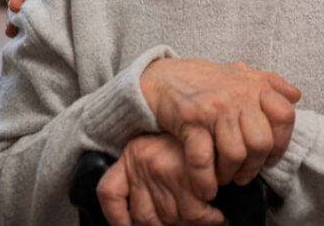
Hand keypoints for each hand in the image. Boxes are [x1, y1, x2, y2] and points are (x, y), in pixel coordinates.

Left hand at [99, 133, 224, 225]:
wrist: (213, 109)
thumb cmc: (191, 131)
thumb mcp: (159, 142)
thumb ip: (146, 169)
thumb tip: (143, 212)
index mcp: (131, 156)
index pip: (110, 193)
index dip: (117, 218)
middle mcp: (144, 165)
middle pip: (144, 217)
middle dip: (167, 225)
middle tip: (184, 222)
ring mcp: (164, 171)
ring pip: (171, 217)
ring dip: (189, 223)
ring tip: (202, 217)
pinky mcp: (188, 174)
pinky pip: (194, 212)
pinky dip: (205, 218)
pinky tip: (213, 214)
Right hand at [140, 58, 299, 197]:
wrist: (165, 77)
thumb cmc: (207, 80)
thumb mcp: (242, 74)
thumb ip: (272, 83)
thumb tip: (296, 96)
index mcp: (256, 85)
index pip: (285, 117)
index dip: (282, 143)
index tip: (271, 158)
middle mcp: (240, 95)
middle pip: (262, 142)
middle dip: (255, 166)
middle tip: (245, 175)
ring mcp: (216, 108)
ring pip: (236, 154)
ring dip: (231, 174)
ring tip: (226, 178)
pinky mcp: (191, 121)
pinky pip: (204, 159)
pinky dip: (206, 180)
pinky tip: (207, 188)